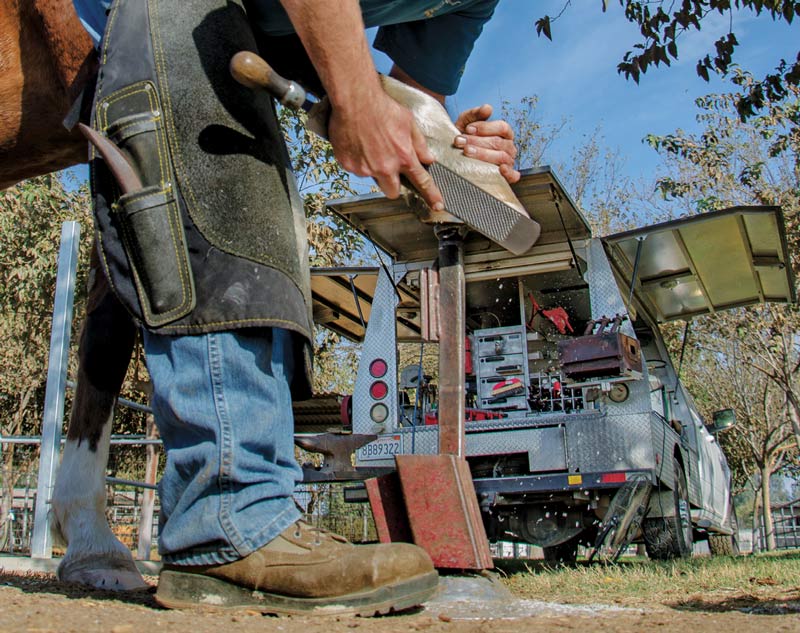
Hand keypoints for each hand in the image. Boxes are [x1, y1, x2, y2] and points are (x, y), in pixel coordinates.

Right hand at [328, 89, 443, 209]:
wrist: (354, 100)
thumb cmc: (382, 107)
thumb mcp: (408, 122)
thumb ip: (419, 144)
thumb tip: (428, 158)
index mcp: (403, 157)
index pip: (422, 181)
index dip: (431, 195)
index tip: (438, 206)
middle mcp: (385, 167)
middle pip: (392, 192)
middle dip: (392, 184)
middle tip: (388, 168)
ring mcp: (365, 168)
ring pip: (373, 178)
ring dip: (373, 168)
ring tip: (370, 145)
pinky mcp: (349, 165)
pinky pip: (356, 169)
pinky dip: (357, 160)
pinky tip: (358, 143)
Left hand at [453, 104, 519, 183]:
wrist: (455, 155)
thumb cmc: (464, 137)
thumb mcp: (465, 122)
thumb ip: (475, 114)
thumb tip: (487, 108)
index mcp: (504, 132)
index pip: (502, 128)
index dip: (485, 128)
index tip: (468, 129)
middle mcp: (508, 146)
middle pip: (498, 143)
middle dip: (477, 141)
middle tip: (460, 141)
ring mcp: (508, 161)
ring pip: (501, 157)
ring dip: (483, 154)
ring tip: (466, 151)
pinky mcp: (506, 176)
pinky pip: (513, 175)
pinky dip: (508, 173)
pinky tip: (500, 169)